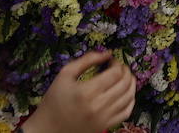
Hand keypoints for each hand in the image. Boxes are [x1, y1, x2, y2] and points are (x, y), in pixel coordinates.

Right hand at [21, 51, 135, 132]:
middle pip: (124, 84)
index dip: (117, 63)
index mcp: (86, 92)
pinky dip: (131, 100)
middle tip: (120, 66)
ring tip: (125, 76)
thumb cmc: (54, 100)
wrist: (47, 129)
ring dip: (131, 83)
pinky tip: (127, 92)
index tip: (112, 60)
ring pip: (129, 97)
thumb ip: (87, 60)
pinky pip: (126, 112)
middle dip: (125, 71)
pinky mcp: (105, 126)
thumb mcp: (65, 74)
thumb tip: (107, 53)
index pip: (115, 73)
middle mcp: (98, 106)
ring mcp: (103, 118)